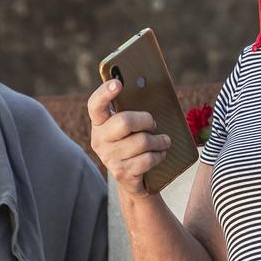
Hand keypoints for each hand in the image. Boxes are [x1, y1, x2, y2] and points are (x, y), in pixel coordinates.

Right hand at [87, 78, 170, 195]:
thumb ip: (131, 110)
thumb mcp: (128, 127)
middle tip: (153, 123)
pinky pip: (147, 159)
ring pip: (142, 141)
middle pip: (124, 121)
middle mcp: (99, 139)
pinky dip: (159, 155)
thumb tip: (150, 90)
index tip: (118, 83)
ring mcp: (109, 157)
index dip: (105, 92)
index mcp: (99, 123)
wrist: (132, 178)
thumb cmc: (133, 142)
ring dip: (159, 140)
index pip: (95, 105)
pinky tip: (161, 153)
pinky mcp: (122, 172)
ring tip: (164, 140)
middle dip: (146, 120)